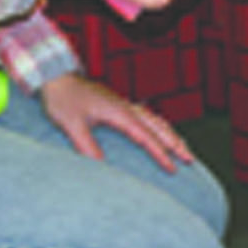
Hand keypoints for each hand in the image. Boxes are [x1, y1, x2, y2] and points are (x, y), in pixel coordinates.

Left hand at [39, 72, 193, 171]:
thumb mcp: (72, 124)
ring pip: (155, 120)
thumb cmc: (63, 99)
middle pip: (159, 127)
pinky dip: (160, 126)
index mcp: (119, 113)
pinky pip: (147, 116)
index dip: (161, 154)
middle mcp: (126, 108)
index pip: (146, 137)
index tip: (172, 168)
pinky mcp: (119, 105)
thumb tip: (101, 166)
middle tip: (190, 159)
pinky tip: (162, 131)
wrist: (58, 78)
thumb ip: (87, 145)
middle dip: (176, 144)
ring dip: (171, 134)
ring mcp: (124, 105)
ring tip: (183, 148)